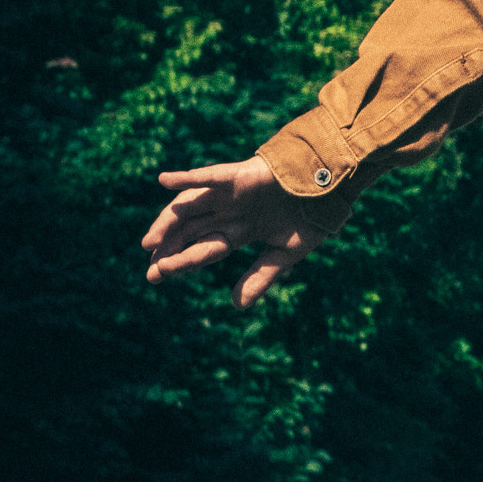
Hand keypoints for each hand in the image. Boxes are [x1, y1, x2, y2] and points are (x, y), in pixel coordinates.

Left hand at [142, 156, 320, 308]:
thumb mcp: (284, 253)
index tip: (156, 277)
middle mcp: (228, 212)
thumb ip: (260, 276)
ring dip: (168, 222)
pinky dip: (187, 177)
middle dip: (167, 249)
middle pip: (189, 231)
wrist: (332, 187)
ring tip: (150, 242)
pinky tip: (165, 180)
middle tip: (150, 271)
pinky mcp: (238, 175)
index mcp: (238, 230)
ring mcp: (230, 193)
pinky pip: (209, 176)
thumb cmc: (312, 217)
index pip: (202, 248)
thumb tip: (236, 306)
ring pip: (190, 207)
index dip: (180, 262)